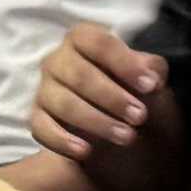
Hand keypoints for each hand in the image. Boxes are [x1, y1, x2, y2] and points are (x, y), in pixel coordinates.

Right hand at [29, 23, 164, 165]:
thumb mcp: (151, 80)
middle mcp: (58, 60)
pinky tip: (85, 151)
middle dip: (112, 97)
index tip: (150, 86)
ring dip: (96, 121)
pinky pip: (41, 128)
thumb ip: (153, 70)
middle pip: (80, 74)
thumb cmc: (135, 93)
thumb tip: (151, 72)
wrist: (123, 130)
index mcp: (83, 39)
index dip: (124, 63)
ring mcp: (45, 90)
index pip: (98, 43)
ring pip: (63, 103)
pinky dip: (62, 141)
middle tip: (140, 116)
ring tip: (126, 137)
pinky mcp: (38, 119)